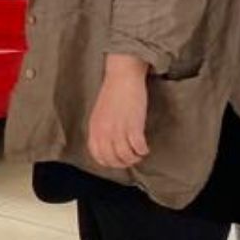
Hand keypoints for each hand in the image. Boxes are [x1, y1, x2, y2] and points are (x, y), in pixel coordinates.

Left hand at [86, 55, 150, 169]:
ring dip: (134, 158)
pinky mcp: (133, 124)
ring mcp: (118, 128)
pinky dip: (142, 150)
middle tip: (131, 158)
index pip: (97, 155)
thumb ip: (101, 130)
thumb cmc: (113, 92)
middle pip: (112, 159)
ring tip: (139, 153)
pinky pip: (138, 147)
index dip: (109, 162)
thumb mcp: (100, 113)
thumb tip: (107, 146)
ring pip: (125, 156)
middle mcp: (104, 130)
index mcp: (94, 128)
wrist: (122, 75)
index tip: (117, 161)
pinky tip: (145, 147)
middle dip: (123, 163)